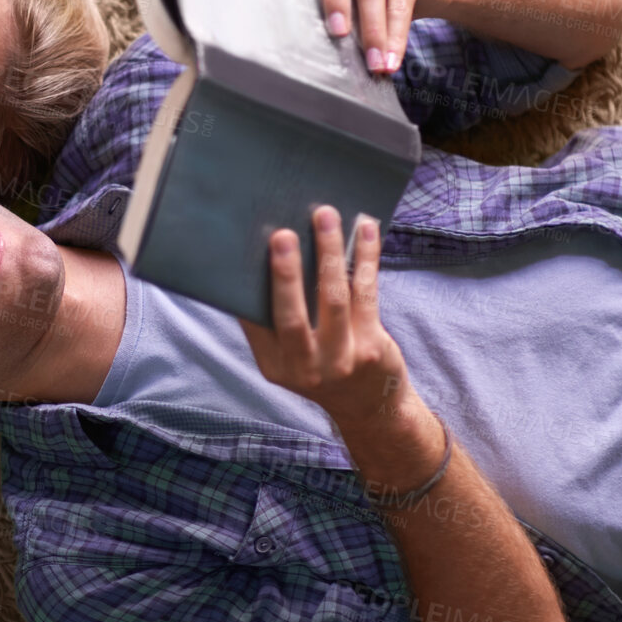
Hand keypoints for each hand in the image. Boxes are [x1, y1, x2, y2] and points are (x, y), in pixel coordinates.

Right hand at [238, 204, 411, 427]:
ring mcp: (341, 359)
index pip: (256, 322)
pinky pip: (366, 292)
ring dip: (329, 252)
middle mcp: (304, 368)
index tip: (249, 251)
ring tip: (326, 216)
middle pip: (291, 315)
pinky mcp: (372, 346)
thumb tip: (258, 264)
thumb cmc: (322, 367)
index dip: (253, 288)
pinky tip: (365, 229)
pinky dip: (366, 257)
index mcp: (274, 365)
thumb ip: (273, 325)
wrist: (370, 406)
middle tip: (283, 235)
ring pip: (333, 297)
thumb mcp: (289, 359)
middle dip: (286, 272)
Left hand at [305, 0, 455, 76]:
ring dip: (372, 33)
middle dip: (334, 1)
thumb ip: (331, 13)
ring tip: (374, 65)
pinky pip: (400, 3)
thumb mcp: (351, 1)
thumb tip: (311, 54)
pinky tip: (392, 60)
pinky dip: (396, 36)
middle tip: (337, 36)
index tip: (295, 20)